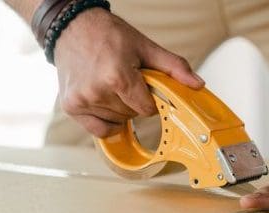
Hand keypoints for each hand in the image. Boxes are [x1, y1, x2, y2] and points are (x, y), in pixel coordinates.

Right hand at [53, 8, 203, 136]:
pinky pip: (98, 130)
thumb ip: (174, 67)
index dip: (150, 100)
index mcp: (117, 76)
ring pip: (116, 121)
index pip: (147, 109)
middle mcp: (97, 91)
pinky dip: (106, 121)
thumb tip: (197, 84)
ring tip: (111, 85)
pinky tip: (104, 103)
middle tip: (125, 80)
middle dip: (134, 101)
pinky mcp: (71, 106)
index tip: (144, 86)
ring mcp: (82, 100)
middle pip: (131, 115)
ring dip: (119, 109)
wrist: (73, 27)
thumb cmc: (108, 35)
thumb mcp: (145, 47)